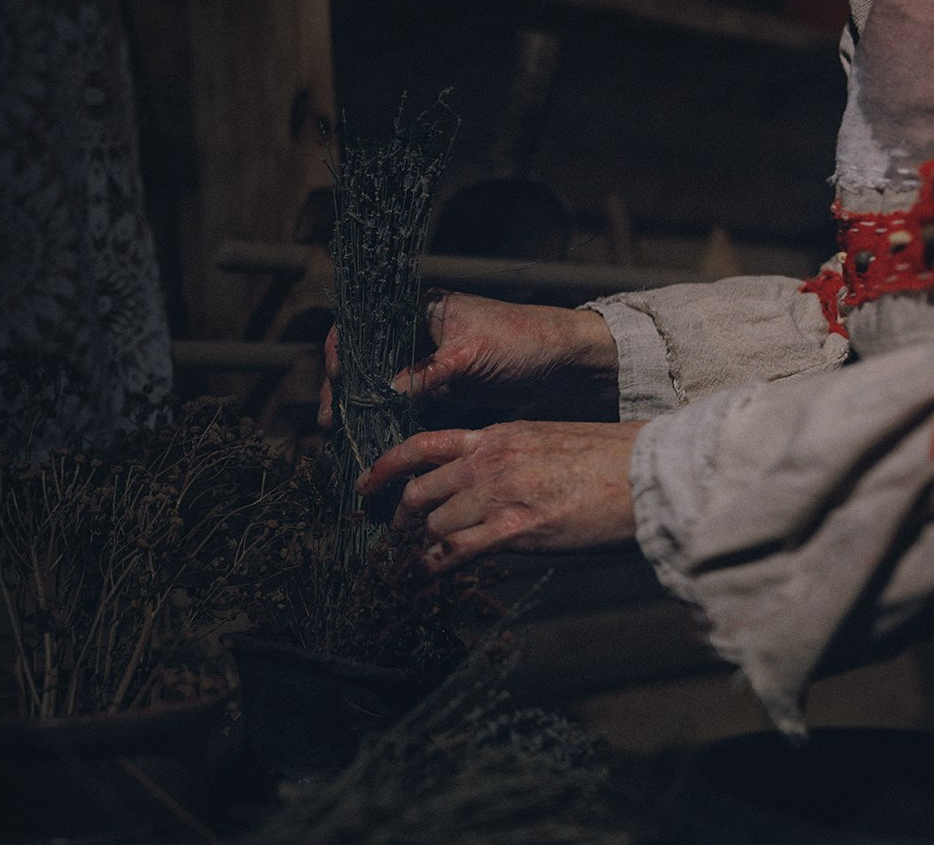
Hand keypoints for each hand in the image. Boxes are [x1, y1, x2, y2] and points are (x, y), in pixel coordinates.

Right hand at [317, 291, 618, 429]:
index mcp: (419, 309)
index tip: (336, 380)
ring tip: (343, 436)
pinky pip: (400, 401)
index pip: (362, 325)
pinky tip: (372, 438)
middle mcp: (416, 332)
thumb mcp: (470, 355)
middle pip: (363, 358)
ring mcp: (426, 360)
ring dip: (359, 408)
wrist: (565, 363)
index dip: (340, 350)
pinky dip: (385, 418)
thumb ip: (427, 373)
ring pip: (378, 382)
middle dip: (343, 389)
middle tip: (331, 422)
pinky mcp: (439, 386)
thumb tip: (384, 392)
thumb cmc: (522, 341)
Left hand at [356, 420, 644, 571]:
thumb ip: (509, 453)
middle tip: (392, 536)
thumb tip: (485, 476)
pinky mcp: (518, 528)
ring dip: (422, 546)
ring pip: (436, 523)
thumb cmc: (609, 457)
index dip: (385, 467)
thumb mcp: (548, 438)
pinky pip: (458, 551)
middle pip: (421, 490)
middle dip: (400, 517)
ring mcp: (500, 493)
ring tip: (414, 565)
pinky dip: (433, 567)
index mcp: (496, 434)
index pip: (423, 446)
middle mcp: (488, 460)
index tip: (364, 485)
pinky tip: (421, 580)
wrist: (648, 471)